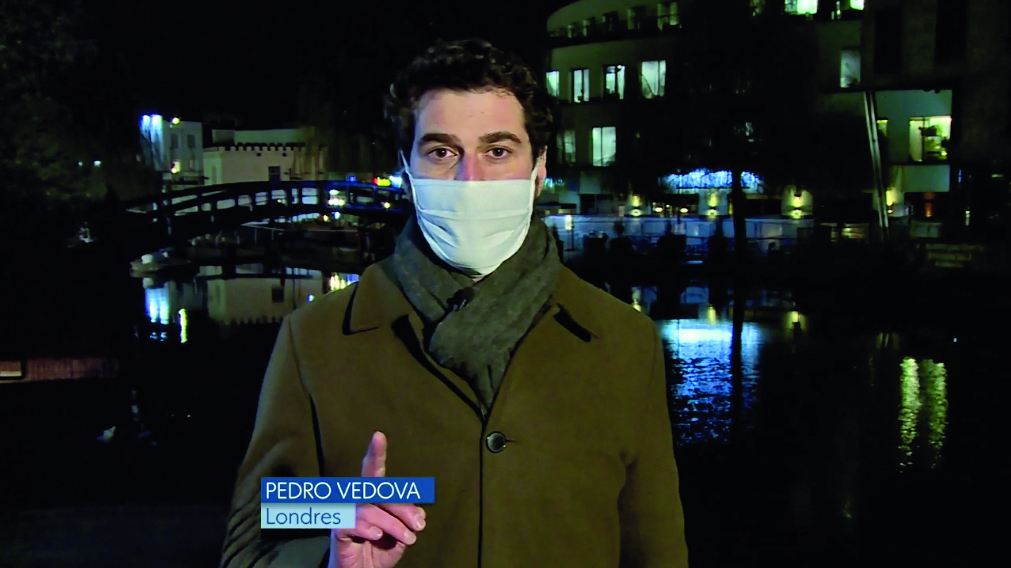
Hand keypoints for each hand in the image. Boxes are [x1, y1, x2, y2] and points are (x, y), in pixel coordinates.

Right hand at [329, 432, 425, 567]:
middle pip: (376, 489)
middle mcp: (357, 503)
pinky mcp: (337, 531)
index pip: (375, 474)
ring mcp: (346, 516)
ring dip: (393, 525)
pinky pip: (351, 523)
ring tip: (408, 539)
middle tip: (419, 525)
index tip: (378, 435)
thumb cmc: (378, 552)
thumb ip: (408, 521)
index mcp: (373, 499)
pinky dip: (367, 528)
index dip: (376, 454)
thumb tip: (419, 513)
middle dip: (400, 504)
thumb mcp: (401, 537)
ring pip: (370, 510)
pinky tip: (376, 535)